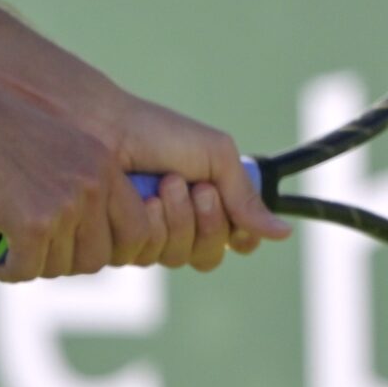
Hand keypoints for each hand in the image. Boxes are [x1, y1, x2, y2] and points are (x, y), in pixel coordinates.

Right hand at [0, 66, 156, 282]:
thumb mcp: (57, 147)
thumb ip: (81, 184)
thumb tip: (89, 240)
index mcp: (104, 164)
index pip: (136, 231)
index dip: (105, 246)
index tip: (74, 245)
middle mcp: (93, 185)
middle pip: (97, 257)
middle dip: (64, 259)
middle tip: (35, 248)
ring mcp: (66, 205)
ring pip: (61, 267)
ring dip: (33, 261)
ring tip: (8, 244)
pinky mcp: (33, 224)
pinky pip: (26, 270)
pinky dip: (5, 268)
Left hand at [103, 93, 291, 271]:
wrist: (103, 128)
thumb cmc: (158, 133)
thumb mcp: (215, 155)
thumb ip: (245, 196)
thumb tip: (284, 233)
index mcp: (205, 204)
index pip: (234, 242)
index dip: (237, 234)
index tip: (229, 205)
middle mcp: (177, 226)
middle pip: (207, 256)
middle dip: (207, 222)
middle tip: (197, 187)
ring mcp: (146, 236)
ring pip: (177, 258)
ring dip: (178, 220)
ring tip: (166, 183)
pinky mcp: (116, 243)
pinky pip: (145, 257)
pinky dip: (150, 225)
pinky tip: (142, 198)